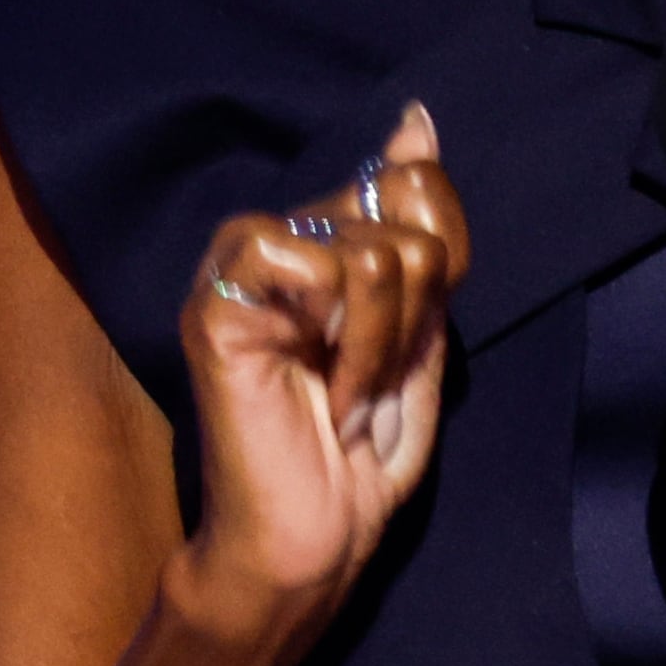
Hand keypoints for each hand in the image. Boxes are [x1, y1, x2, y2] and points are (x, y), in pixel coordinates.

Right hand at [169, 103, 469, 663]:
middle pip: (407, 213)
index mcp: (327, 239)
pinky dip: (350, 344)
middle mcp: (281, 238)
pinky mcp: (218, 304)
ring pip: (375, 251)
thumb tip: (418, 121)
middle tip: (373, 380)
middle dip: (418, 317)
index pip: (418, 182)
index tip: (414, 337)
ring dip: (386, 346)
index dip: (447, 261)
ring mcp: (241, 267)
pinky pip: (321, 270)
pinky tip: (324, 393)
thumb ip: (423, 232)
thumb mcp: (421, 333)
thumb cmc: (359, 457)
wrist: (309, 545)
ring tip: (349, 394)